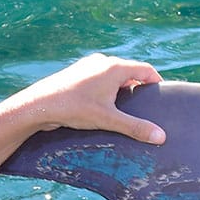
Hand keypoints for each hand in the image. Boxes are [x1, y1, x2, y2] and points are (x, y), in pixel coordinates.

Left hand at [2, 54, 165, 145]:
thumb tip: (161, 136)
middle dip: (138, 88)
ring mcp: (88, 66)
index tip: (161, 98)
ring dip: (121, 90)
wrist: (38, 105)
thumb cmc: (74, 108)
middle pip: (130, 72)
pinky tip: (102, 107)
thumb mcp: (108, 119)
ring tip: (123, 110)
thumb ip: (135, 127)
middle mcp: (102, 62)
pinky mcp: (76, 74)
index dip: (156, 83)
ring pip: (113, 76)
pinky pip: (99, 80)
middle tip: (144, 108)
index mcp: (114, 67)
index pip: (146, 70)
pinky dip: (106, 90)